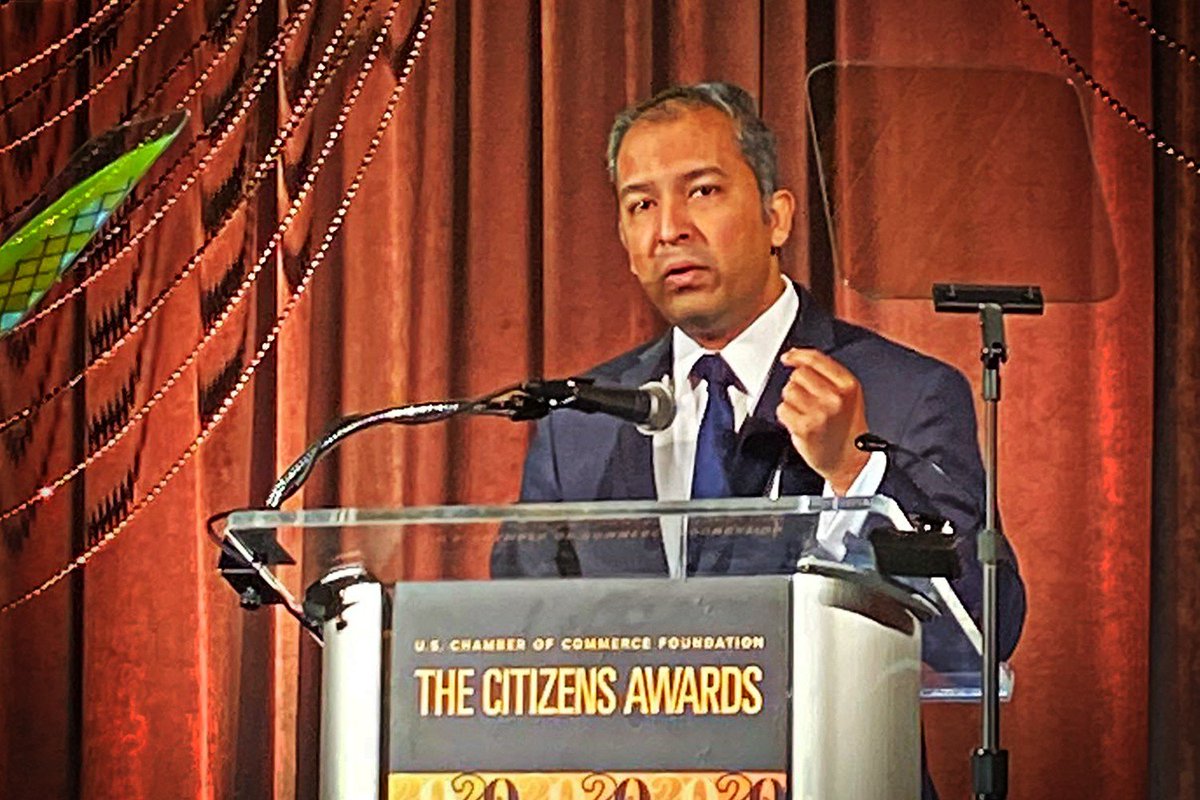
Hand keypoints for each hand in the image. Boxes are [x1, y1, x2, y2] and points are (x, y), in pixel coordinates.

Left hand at [775, 348, 869, 494]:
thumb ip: (827, 375)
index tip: (788, 357)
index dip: (798, 356)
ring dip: (791, 401)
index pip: (816, 359)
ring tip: (805, 413)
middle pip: (798, 374)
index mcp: (848, 385)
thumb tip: (796, 357)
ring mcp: (820, 412)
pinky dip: (786, 416)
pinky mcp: (804, 427)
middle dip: (798, 385)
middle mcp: (835, 397)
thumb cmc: (846, 429)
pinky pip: (782, 409)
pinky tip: (799, 423)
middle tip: (807, 401)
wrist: (849, 461)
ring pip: (789, 391)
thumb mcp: (848, 396)